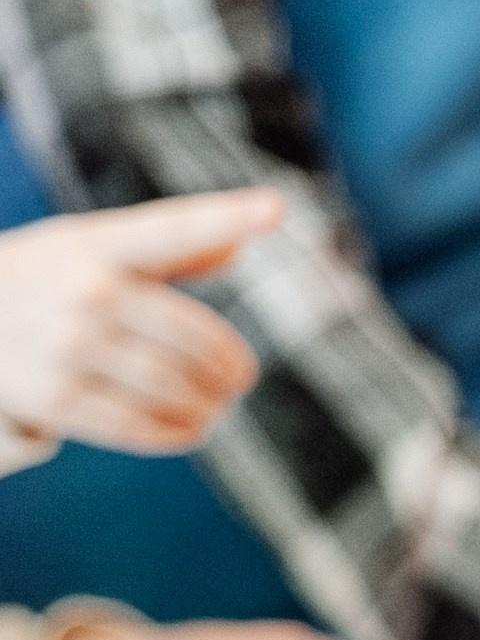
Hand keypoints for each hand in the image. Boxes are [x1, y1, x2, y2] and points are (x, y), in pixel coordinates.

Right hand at [0, 192, 280, 451]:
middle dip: (228, 366)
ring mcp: (69, 348)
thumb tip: (236, 243)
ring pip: (173, 388)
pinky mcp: (56, 399)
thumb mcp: (90, 247)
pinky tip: (190, 428)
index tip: (276, 207)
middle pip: (193, 338)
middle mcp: (87, 292)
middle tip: (240, 378)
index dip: (226, 217)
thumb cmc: (43, 279)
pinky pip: (138, 426)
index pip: (172, 229)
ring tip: (217, 406)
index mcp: (100, 245)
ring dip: (208, 403)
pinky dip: (177, 432)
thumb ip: (167, 249)